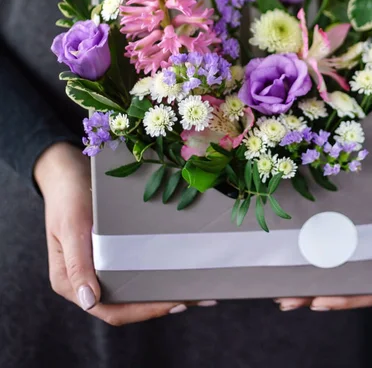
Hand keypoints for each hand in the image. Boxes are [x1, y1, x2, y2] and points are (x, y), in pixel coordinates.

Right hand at [35, 142, 215, 324]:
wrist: (66, 170)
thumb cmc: (67, 197)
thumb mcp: (72, 227)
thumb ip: (77, 265)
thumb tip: (89, 301)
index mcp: (70, 283)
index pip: (111, 310)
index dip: (143, 311)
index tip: (174, 303)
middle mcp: (85, 281)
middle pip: (126, 304)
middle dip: (160, 304)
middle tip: (196, 297)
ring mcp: (98, 267)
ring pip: (133, 289)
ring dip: (162, 290)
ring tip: (196, 287)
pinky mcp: (110, 253)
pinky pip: (134, 269)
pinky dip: (156, 271)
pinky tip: (179, 266)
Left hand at [276, 144, 371, 310]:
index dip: (345, 299)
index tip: (318, 302)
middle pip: (352, 288)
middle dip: (319, 297)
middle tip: (287, 301)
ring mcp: (369, 256)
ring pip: (341, 278)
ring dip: (311, 288)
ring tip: (283, 296)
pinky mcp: (354, 244)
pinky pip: (335, 260)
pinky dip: (315, 267)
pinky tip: (292, 272)